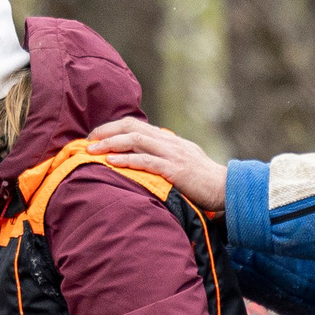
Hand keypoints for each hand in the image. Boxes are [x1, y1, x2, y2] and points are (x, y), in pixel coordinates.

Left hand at [87, 118, 229, 212]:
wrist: (227, 189)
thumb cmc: (204, 181)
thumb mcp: (184, 162)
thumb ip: (165, 157)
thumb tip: (145, 157)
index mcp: (169, 139)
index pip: (135, 125)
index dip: (112, 128)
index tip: (95, 136)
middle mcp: (169, 142)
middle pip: (131, 127)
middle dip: (106, 132)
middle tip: (87, 140)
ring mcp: (172, 154)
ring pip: (135, 140)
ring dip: (111, 144)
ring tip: (92, 151)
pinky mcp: (175, 170)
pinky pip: (146, 161)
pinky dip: (127, 160)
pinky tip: (111, 162)